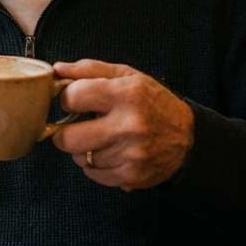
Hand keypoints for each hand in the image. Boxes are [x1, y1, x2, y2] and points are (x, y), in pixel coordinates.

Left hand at [52, 59, 193, 190]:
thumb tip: (56, 69)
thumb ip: (89, 69)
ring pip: (80, 158)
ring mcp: (130, 154)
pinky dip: (94, 165)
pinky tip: (108, 153)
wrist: (188, 138)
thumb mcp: (126, 75)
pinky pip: (93, 175)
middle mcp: (128, 126)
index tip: (73, 101)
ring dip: (82, 149)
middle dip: (64, 132)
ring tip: (99, 138)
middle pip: (68, 138)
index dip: (67, 99)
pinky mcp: (132, 176)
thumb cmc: (152, 101)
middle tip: (74, 126)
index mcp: (125, 94)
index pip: (73, 97)